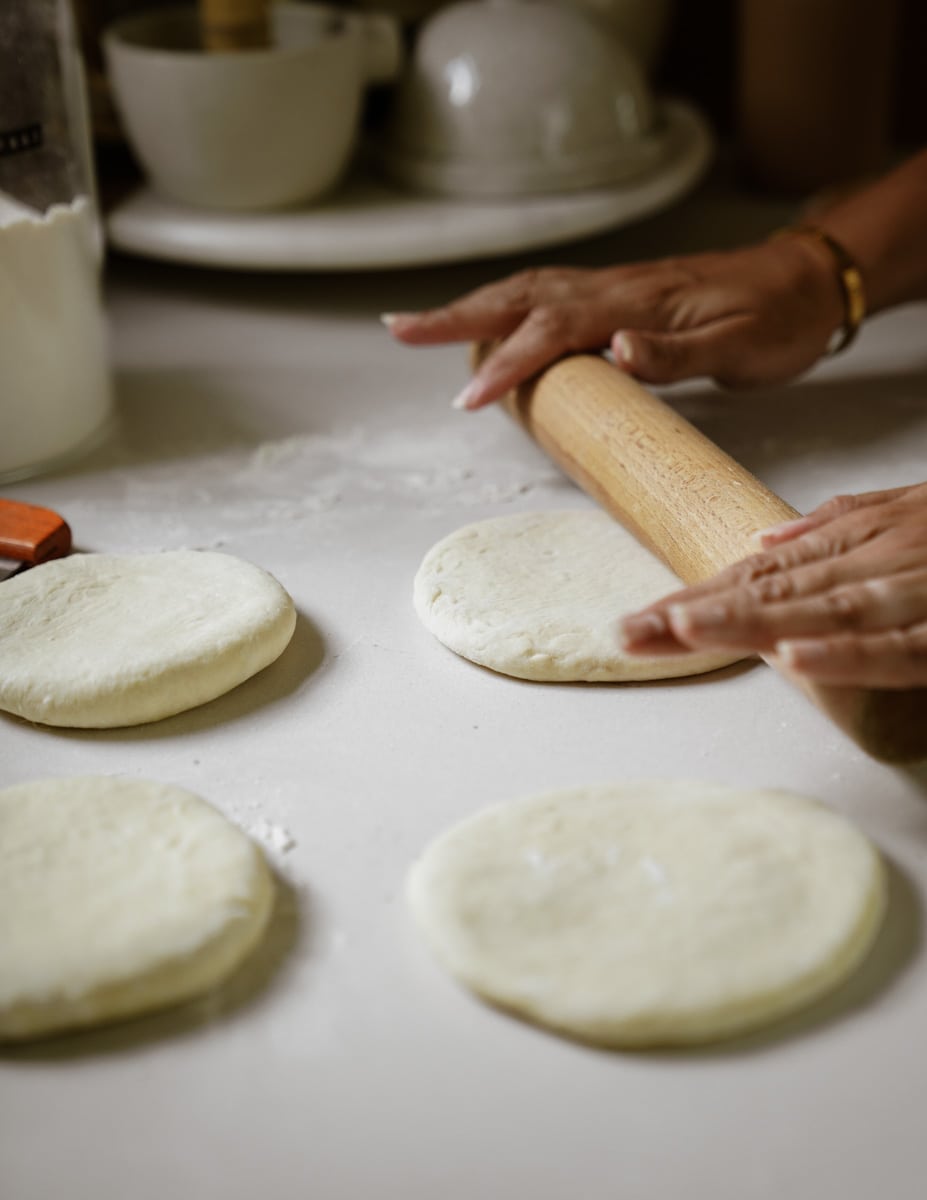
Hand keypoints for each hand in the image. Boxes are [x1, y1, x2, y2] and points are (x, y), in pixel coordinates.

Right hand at [384, 237, 844, 409]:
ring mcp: (614, 290)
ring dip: (472, 308)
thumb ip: (678, 354)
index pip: (553, 329)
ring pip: (527, 292)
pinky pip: (548, 298)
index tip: (468, 399)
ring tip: (424, 327)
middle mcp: (615, 289)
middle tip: (400, 332)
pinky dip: (506, 309)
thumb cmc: (775, 321)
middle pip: (520, 297)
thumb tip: (618, 353)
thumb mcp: (740, 347)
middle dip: (455, 317)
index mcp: (637, 303)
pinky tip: (491, 323)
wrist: (807, 282)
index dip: (508, 363)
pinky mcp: (619, 298)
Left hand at [619, 483, 926, 688]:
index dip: (697, 598)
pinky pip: (895, 648)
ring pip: (820, 610)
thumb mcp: (908, 511)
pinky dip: (844, 653)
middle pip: (773, 591)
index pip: (761, 575)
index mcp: (859, 542)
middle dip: (697, 614)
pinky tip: (790, 657)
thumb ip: (840, 524)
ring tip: (683, 630)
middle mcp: (875, 560)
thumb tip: (764, 540)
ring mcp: (912, 591)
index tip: (639, 620)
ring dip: (750, 620)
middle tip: (630, 633)